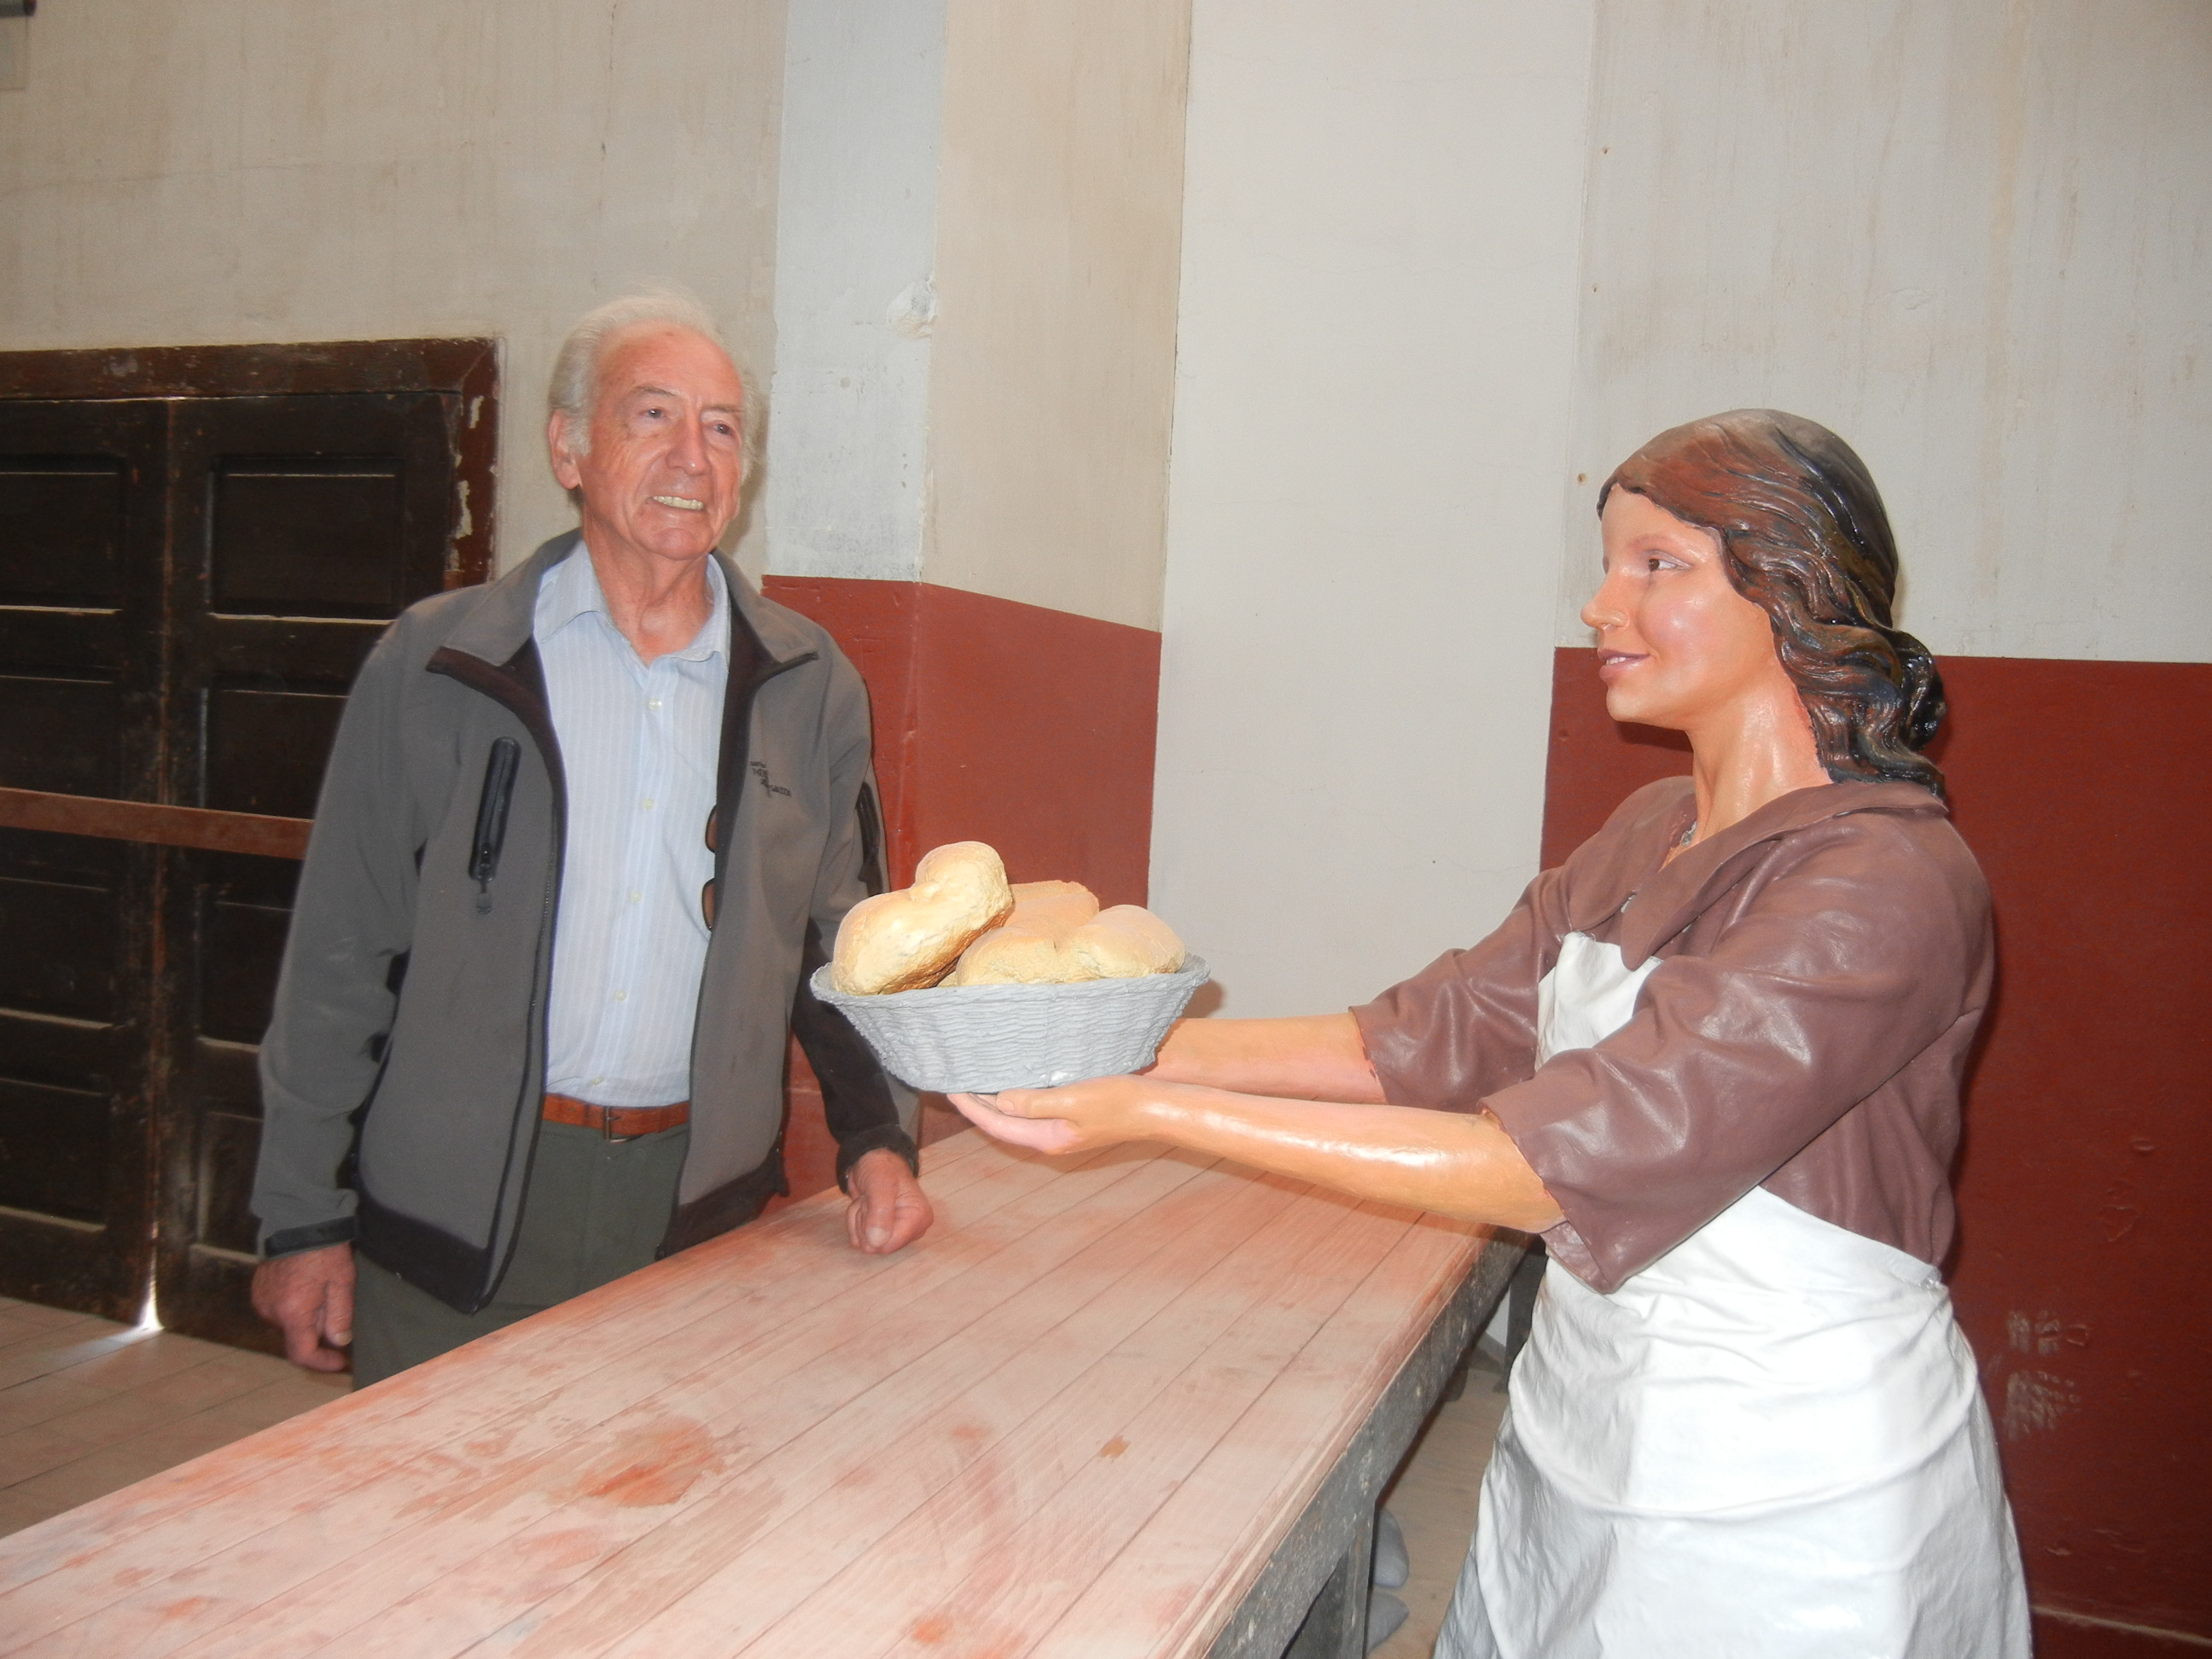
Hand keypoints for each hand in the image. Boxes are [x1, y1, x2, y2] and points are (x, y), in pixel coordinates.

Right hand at [250, 1243, 354, 1371]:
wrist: (298, 1222)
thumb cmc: (324, 1251)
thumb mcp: (341, 1283)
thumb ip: (340, 1316)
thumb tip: (339, 1342)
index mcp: (292, 1313)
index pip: (302, 1354)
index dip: (322, 1363)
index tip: (341, 1362)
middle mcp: (271, 1312)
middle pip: (296, 1339)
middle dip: (318, 1334)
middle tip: (337, 1313)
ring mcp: (262, 1302)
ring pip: (288, 1325)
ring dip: (306, 1320)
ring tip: (323, 1294)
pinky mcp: (259, 1292)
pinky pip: (279, 1311)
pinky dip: (295, 1309)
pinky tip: (309, 1289)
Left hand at [844, 1147, 933, 1253]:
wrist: (872, 1160)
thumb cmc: (881, 1167)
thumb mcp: (880, 1183)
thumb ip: (880, 1212)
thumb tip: (877, 1243)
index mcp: (919, 1219)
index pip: (889, 1245)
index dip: (873, 1227)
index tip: (873, 1203)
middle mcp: (911, 1230)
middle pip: (876, 1246)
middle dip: (864, 1222)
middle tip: (870, 1199)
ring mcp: (896, 1233)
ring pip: (865, 1243)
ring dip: (858, 1219)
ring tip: (867, 1199)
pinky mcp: (882, 1233)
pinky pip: (859, 1241)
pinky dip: (854, 1221)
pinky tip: (864, 1205)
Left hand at [948, 1073, 1156, 1155]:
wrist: (1155, 1108)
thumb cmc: (1119, 1102)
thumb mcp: (1074, 1099)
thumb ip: (1035, 1102)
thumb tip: (1000, 1101)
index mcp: (1047, 1138)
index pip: (997, 1123)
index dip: (972, 1106)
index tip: (951, 1088)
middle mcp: (1050, 1139)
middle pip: (1003, 1123)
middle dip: (978, 1104)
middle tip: (956, 1081)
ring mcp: (1061, 1131)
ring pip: (1017, 1117)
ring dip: (995, 1100)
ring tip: (976, 1081)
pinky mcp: (1071, 1119)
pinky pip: (1033, 1110)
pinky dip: (1016, 1097)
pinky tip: (1013, 1082)